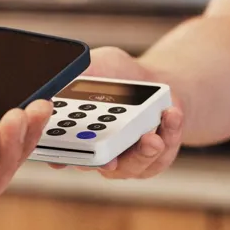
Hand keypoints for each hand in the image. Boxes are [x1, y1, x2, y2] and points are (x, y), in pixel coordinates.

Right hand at [49, 47, 183, 178]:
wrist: (155, 80)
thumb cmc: (119, 74)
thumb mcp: (100, 63)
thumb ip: (83, 69)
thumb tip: (63, 72)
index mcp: (75, 130)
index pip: (60, 148)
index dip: (58, 156)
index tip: (61, 160)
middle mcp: (96, 150)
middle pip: (95, 165)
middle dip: (103, 163)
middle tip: (111, 161)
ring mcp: (124, 160)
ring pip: (131, 166)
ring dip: (142, 153)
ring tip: (152, 139)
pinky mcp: (151, 161)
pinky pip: (160, 157)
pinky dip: (169, 136)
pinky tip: (172, 116)